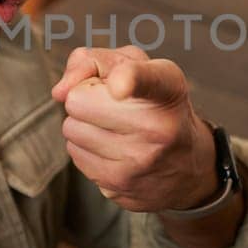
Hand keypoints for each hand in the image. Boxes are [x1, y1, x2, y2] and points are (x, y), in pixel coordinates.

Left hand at [50, 45, 219, 214]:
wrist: (187, 166)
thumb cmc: (154, 104)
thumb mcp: (137, 67)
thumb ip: (94, 60)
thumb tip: (59, 91)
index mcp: (167, 88)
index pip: (145, 80)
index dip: (128, 79)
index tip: (119, 86)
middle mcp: (158, 126)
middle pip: (78, 101)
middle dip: (86, 98)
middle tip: (111, 104)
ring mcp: (138, 161)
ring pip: (71, 129)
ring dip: (85, 124)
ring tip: (114, 127)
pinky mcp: (118, 186)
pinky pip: (75, 154)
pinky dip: (86, 148)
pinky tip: (112, 148)